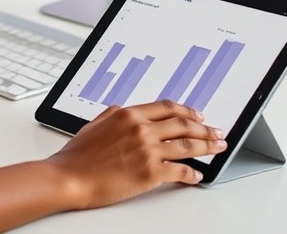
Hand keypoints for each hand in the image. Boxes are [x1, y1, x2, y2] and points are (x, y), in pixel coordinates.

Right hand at [47, 100, 225, 208]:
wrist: (69, 177)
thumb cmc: (76, 156)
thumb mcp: (93, 125)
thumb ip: (110, 115)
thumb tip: (120, 110)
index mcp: (128, 115)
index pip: (167, 108)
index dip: (187, 111)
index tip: (198, 115)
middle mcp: (141, 129)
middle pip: (183, 124)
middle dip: (205, 128)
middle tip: (216, 132)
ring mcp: (148, 150)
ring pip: (188, 145)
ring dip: (207, 146)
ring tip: (217, 148)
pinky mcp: (150, 173)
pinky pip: (180, 171)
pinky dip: (192, 174)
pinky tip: (197, 175)